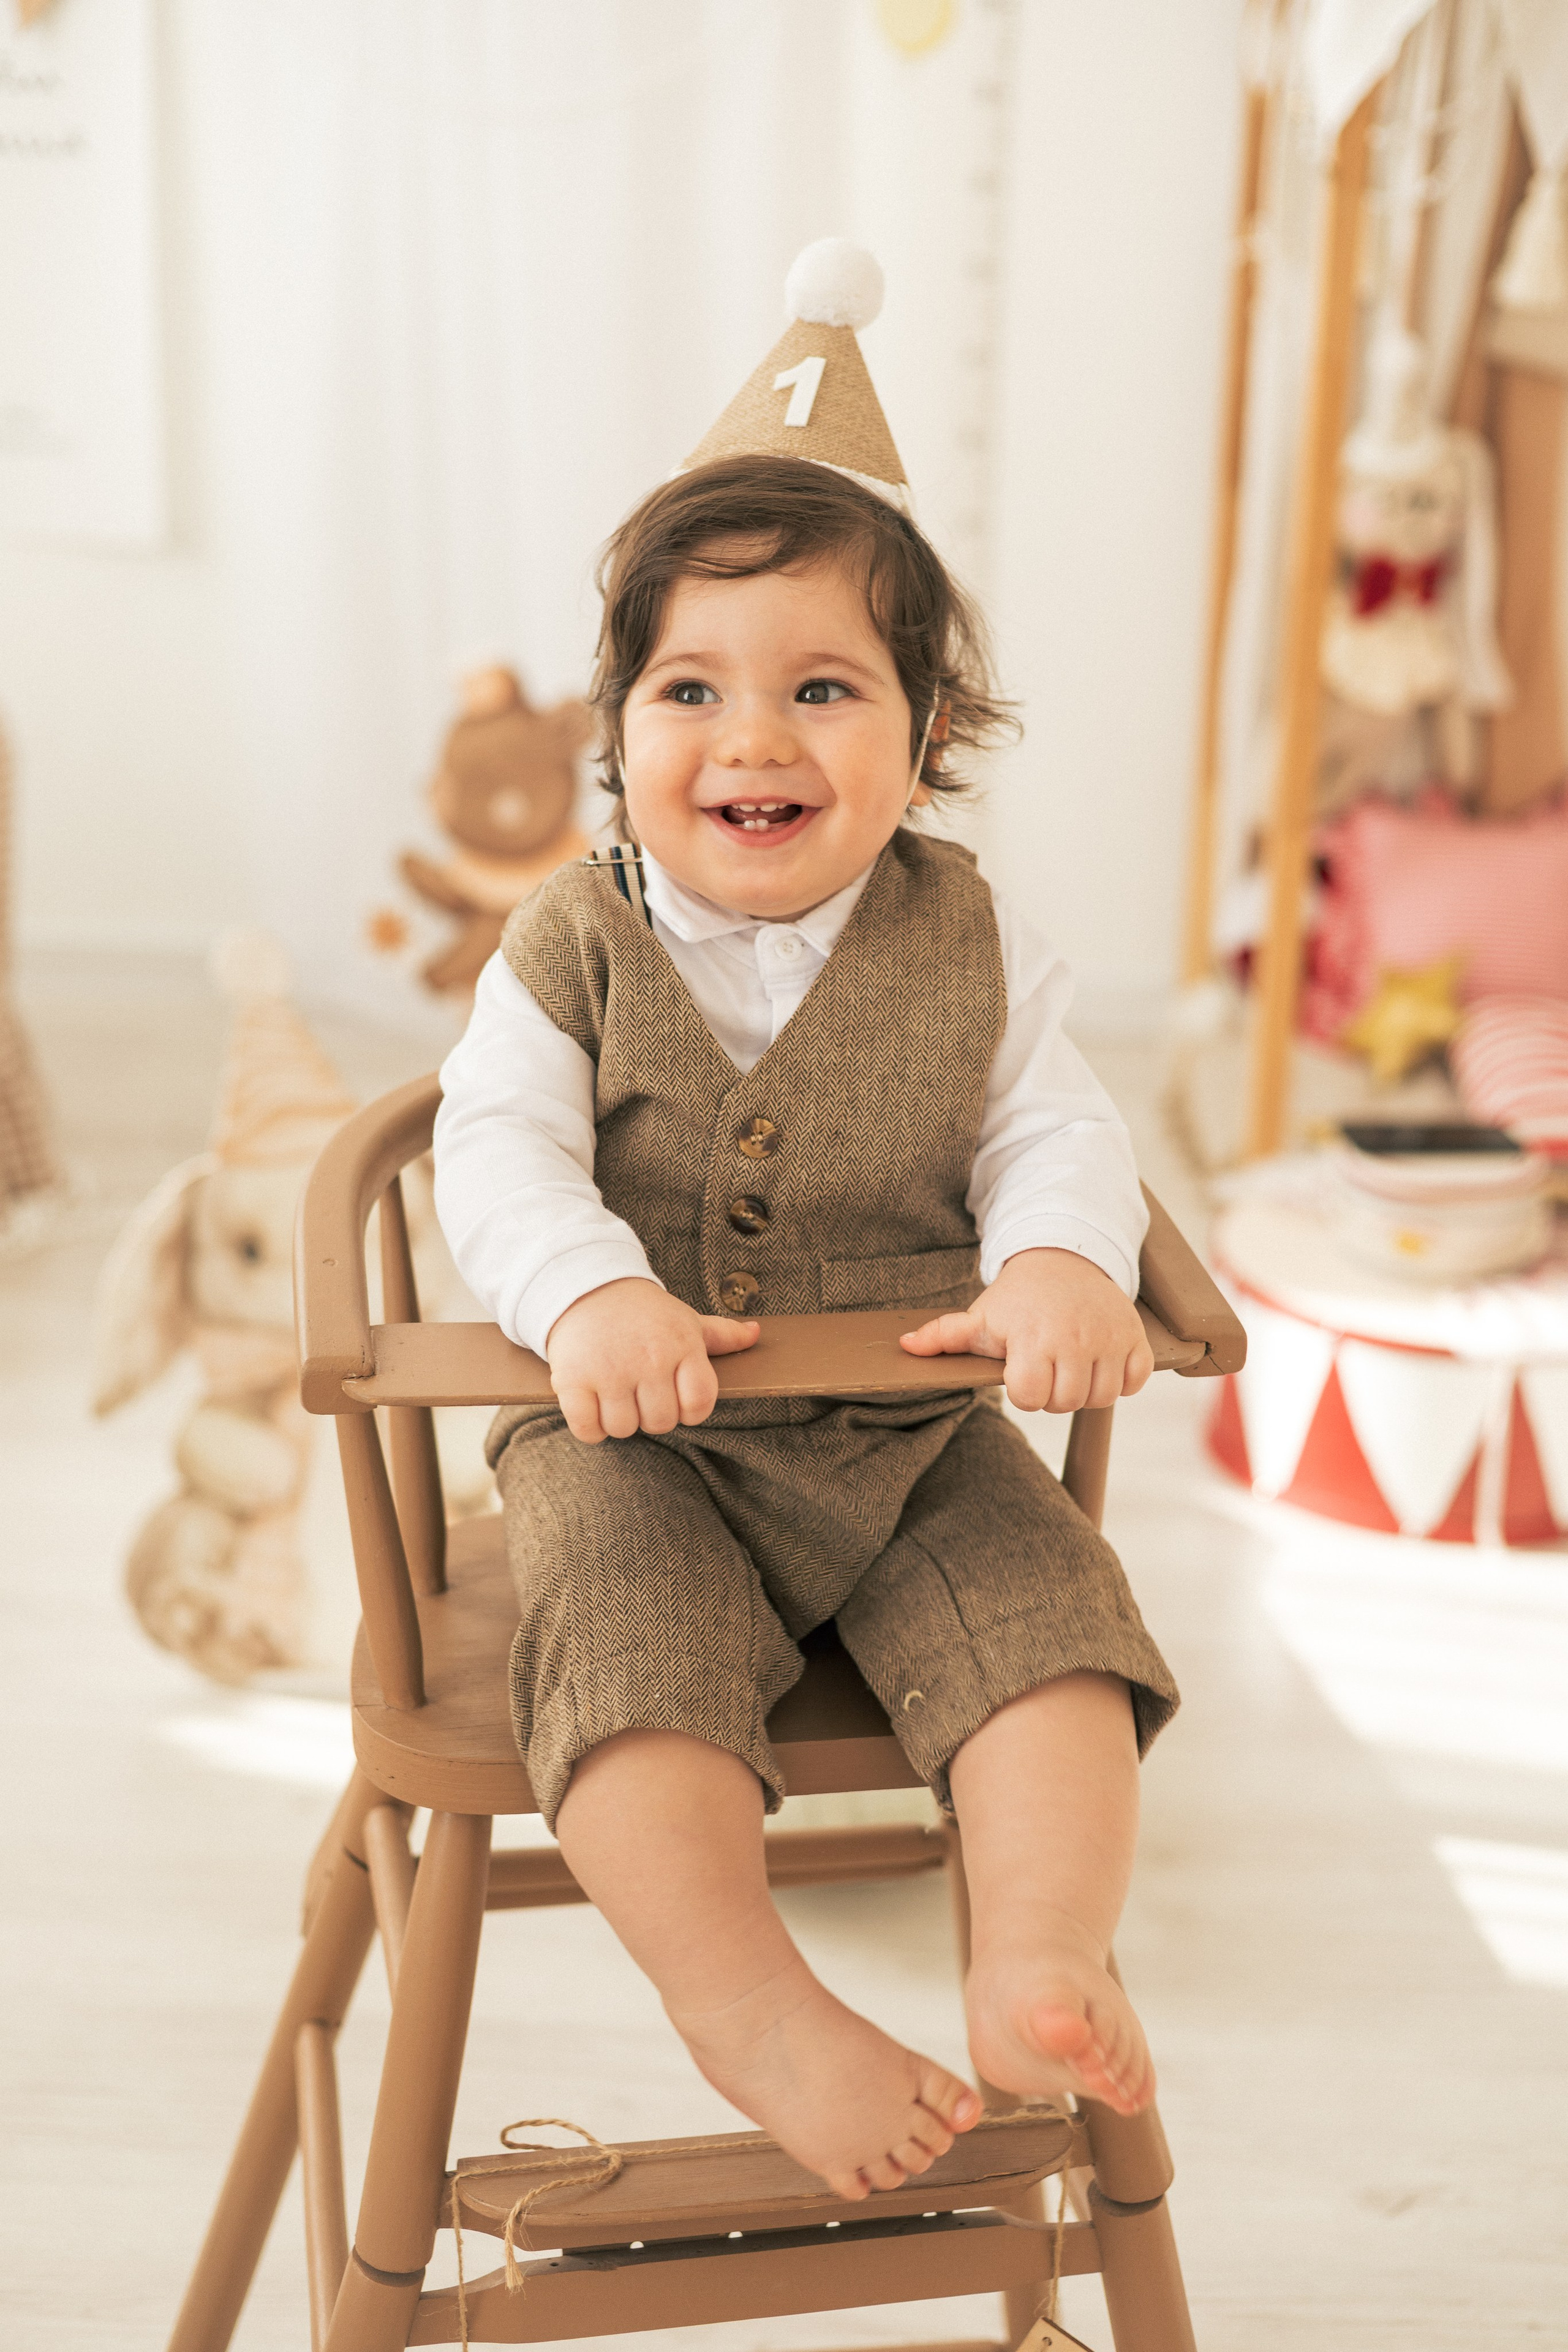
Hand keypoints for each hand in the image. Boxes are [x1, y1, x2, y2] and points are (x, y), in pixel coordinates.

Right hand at [546, 1278, 758, 1443]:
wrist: (584, 1287)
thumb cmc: (642, 1312)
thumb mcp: (684, 1319)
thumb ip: (721, 1334)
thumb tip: (756, 1333)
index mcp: (682, 1346)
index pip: (700, 1404)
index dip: (690, 1410)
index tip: (675, 1398)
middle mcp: (649, 1359)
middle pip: (661, 1422)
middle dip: (651, 1415)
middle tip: (640, 1392)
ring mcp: (610, 1370)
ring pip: (624, 1428)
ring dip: (619, 1420)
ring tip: (615, 1393)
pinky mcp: (573, 1379)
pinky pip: (588, 1429)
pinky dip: (590, 1426)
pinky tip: (591, 1404)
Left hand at [898, 1248, 1152, 1413]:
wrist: (1066, 1259)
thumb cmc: (1019, 1298)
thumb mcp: (981, 1317)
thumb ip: (944, 1336)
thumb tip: (904, 1347)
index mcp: (1033, 1338)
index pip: (1032, 1398)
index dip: (1025, 1392)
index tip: (1022, 1373)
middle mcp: (1075, 1339)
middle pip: (1067, 1402)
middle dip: (1054, 1394)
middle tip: (1047, 1369)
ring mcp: (1109, 1338)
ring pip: (1102, 1397)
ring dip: (1086, 1390)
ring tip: (1071, 1367)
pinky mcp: (1135, 1337)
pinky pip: (1135, 1382)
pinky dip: (1122, 1380)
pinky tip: (1100, 1363)